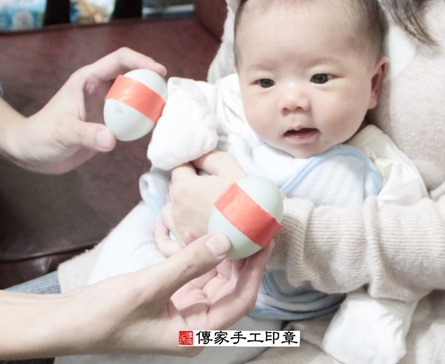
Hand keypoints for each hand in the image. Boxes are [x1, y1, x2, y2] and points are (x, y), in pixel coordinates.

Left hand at [0, 48, 165, 173]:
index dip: (141, 61)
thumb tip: (110, 140)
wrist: (33, 153)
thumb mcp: (63, 133)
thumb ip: (86, 134)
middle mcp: (101, 88)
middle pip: (134, 74)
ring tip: (168, 108)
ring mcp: (107, 104)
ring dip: (153, 98)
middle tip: (169, 94)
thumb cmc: (41, 136)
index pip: (120, 60)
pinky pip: (134, 114)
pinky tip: (156, 124)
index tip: (159, 72)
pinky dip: (147, 116)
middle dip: (153, 80)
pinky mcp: (111, 121)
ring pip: (137, 93)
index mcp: (89, 79)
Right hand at [0, 233, 271, 358]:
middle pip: (232, 287)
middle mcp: (195, 323)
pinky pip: (197, 274)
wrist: (67, 322)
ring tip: (237, 224)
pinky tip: (206, 232)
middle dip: (245, 259)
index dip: (256, 270)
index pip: (240, 300)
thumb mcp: (149, 287)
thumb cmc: (104, 315)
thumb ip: (189, 264)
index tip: (266, 241)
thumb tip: (226, 242)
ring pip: (216, 279)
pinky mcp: (172, 297)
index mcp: (195, 332)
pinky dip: (204, 255)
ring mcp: (184, 310)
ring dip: (226, 254)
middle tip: (256, 227)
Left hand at [164, 151, 246, 245]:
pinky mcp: (186, 249)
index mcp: (183, 188)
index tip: (205, 167)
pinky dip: (165, 234)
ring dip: (178, 206)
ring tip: (195, 206)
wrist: (256, 230)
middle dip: (187, 184)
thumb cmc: (244, 197)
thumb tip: (196, 156)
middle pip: (175, 189)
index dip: (193, 165)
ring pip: (168, 213)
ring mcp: (180, 232)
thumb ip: (209, 157)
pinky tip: (168, 229)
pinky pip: (166, 242)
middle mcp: (176, 211)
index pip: (180, 168)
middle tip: (208, 185)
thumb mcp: (230, 167)